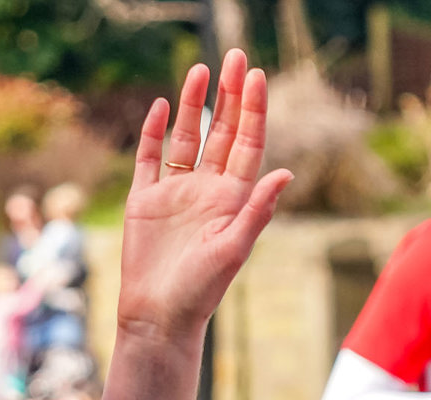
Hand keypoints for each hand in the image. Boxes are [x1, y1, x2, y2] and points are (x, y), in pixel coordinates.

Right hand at [116, 52, 291, 343]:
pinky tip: (158, 106)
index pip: (248, 144)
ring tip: (199, 68)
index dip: (253, 110)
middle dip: (228, 95)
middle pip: (221, 132)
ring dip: (191, 104)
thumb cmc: (202, 290)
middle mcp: (208, 191)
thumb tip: (286, 173)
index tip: (257, 75)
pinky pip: (149, 158)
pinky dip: (152, 132)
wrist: (159, 314)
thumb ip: (257, 210)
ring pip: (185, 138)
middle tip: (235, 55)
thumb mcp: (234, 249)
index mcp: (234, 199)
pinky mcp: (144, 200)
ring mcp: (175, 193)